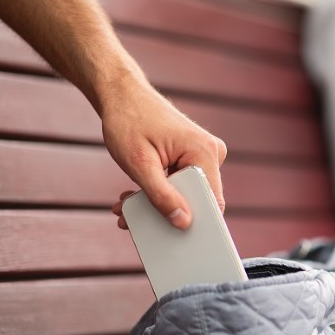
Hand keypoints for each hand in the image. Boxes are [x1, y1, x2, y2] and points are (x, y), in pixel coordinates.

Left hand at [105, 79, 226, 229]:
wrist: (122, 95)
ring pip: (185, 195)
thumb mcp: (140, 164)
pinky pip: (181, 185)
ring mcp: (203, 155)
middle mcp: (211, 154)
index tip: (169, 239)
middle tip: (128, 218)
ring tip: (125, 205)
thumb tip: (184, 222)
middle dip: (164, 214)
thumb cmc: (128, 121)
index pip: (212, 202)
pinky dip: (157, 193)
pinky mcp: (192, 157)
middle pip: (197, 201)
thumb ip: (161, 195)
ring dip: (155, 204)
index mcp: (205, 153)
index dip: (194, 223)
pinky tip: (132, 196)